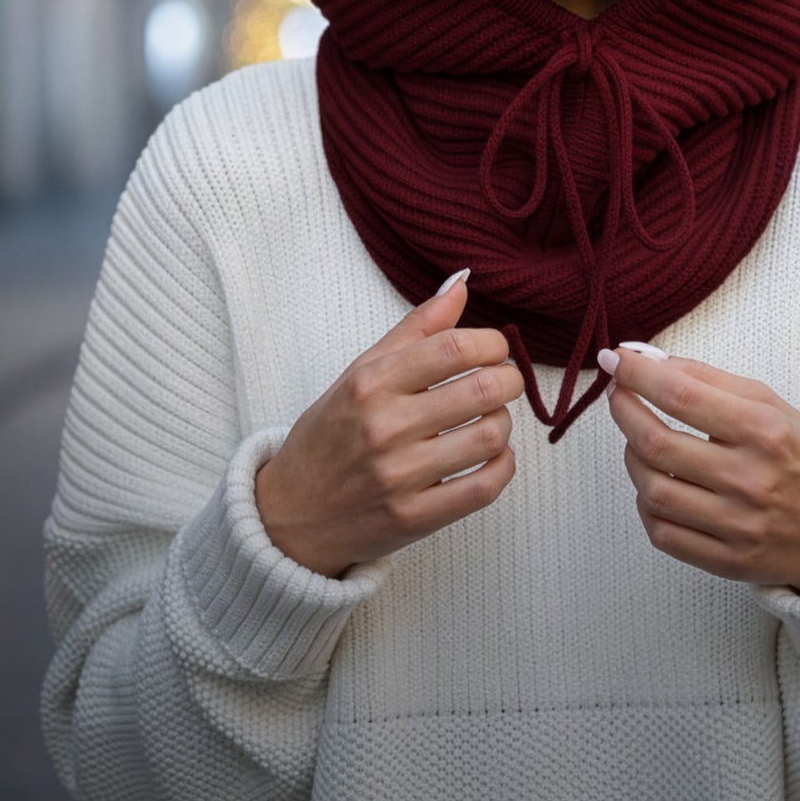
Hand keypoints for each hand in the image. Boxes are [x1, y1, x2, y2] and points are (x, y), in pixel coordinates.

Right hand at [255, 273, 522, 578]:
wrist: (290, 515)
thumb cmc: (330, 435)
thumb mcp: (360, 372)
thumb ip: (415, 328)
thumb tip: (461, 282)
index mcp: (370, 383)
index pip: (454, 348)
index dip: (492, 343)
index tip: (495, 349)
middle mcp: (383, 427)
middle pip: (482, 389)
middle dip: (509, 380)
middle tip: (504, 381)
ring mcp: (399, 476)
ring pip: (490, 437)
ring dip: (504, 422)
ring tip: (492, 418)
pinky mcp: (413, 518)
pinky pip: (484, 487)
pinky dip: (503, 466)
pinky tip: (493, 456)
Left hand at [599, 344, 799, 596]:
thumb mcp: (775, 406)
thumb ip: (712, 381)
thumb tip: (652, 361)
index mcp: (765, 431)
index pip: (682, 396)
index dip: (637, 375)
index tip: (616, 359)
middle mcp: (751, 479)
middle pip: (656, 442)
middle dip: (623, 411)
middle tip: (619, 396)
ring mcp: (739, 526)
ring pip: (652, 490)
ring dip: (631, 458)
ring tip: (638, 442)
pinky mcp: (730, 562)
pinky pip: (663, 533)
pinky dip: (646, 505)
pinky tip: (654, 486)